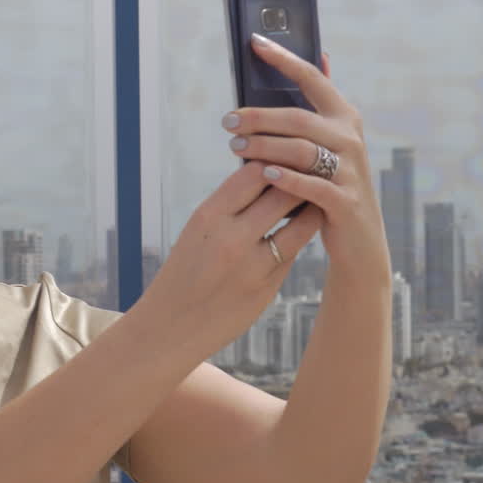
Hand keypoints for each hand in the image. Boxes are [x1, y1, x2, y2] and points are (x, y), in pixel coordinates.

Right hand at [132, 158, 323, 362]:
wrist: (170, 326)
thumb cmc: (183, 271)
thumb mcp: (196, 231)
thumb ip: (229, 206)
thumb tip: (263, 172)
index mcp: (208, 218)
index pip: (253, 172)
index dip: (271, 160)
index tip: (280, 156)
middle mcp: (232, 238)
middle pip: (282, 191)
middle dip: (298, 178)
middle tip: (309, 170)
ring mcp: (253, 265)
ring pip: (301, 222)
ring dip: (310, 206)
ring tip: (312, 197)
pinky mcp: (268, 288)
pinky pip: (294, 251)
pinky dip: (300, 236)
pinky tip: (301, 229)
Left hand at [223, 33, 390, 285]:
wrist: (360, 241)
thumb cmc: (330, 186)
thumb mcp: (325, 147)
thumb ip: (314, 110)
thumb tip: (315, 58)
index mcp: (344, 118)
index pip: (313, 79)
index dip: (284, 59)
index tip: (255, 41)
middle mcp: (351, 139)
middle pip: (299, 118)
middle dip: (259, 117)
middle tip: (227, 122)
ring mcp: (351, 171)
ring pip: (302, 150)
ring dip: (264, 147)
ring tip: (235, 149)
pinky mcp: (346, 202)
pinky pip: (312, 185)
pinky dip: (285, 179)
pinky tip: (262, 175)